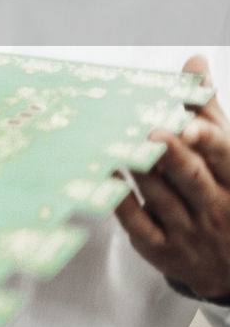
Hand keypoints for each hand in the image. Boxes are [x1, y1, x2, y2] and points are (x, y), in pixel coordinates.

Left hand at [116, 55, 229, 299]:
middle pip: (191, 177)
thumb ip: (207, 110)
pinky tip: (108, 177)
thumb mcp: (223, 154)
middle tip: (149, 132)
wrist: (229, 265)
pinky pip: (139, 225)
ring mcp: (189, 231)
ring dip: (139, 170)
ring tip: (117, 143)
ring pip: (160, 197)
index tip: (188, 126)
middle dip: (171, 155)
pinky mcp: (163, 250)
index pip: (224, 155)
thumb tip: (194, 61)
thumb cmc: (222, 192)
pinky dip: (122, 201)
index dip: (206, 140)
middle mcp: (216, 207)